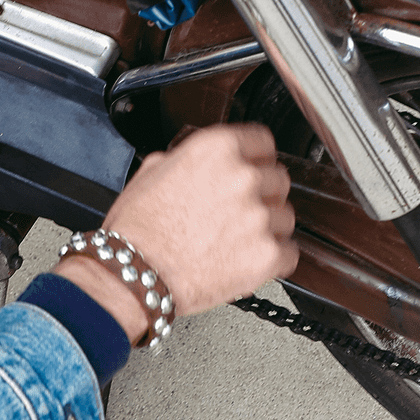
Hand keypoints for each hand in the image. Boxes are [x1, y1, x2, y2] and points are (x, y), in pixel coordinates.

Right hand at [54, 125, 298, 343]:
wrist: (132, 277)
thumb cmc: (135, 233)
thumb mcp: (150, 174)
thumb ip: (184, 161)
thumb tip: (190, 163)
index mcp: (217, 149)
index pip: (262, 142)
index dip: (254, 162)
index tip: (250, 174)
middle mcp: (243, 176)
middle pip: (277, 181)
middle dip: (260, 198)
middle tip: (235, 218)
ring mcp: (259, 216)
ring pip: (284, 218)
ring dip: (266, 231)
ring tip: (233, 246)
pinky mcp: (267, 255)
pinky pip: (288, 254)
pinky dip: (272, 262)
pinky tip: (245, 264)